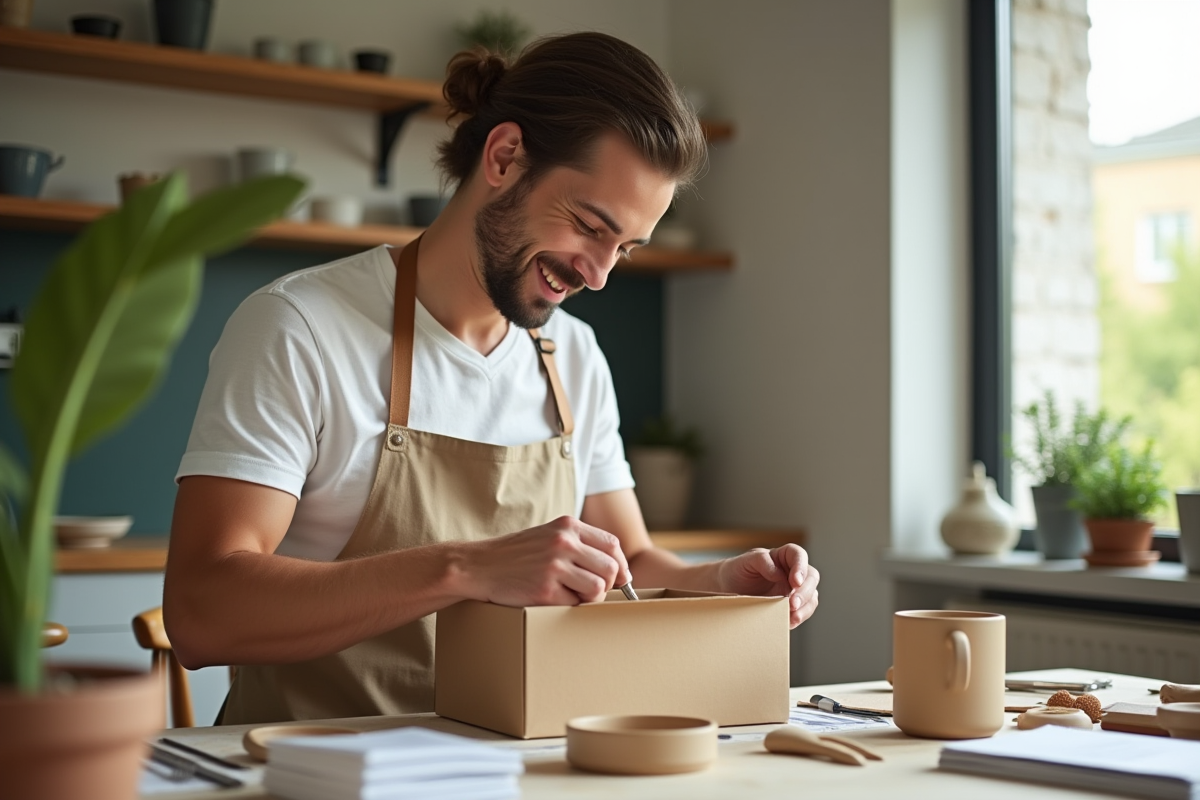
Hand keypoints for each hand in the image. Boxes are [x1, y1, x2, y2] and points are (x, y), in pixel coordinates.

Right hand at [456, 516, 631, 606]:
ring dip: (590, 598)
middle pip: (611, 568)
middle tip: (593, 591)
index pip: (612, 544)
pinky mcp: (545, 590)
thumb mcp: (548, 535)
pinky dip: (568, 606)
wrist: (478, 565)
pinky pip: (575, 604)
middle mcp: (564, 542)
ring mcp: (554, 566)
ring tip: (572, 595)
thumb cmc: (516, 554)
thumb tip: (617, 568)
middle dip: (609, 584)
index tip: (620, 578)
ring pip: (598, 588)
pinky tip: (551, 598)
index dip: (620, 564)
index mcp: (567, 526)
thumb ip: (578, 544)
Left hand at [715, 545, 818, 628]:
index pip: (798, 555)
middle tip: (792, 604)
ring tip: (793, 617)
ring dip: (805, 607)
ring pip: (811, 595)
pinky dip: (800, 616)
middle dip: (804, 592)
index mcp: (782, 556)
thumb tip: (778, 573)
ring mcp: (794, 588)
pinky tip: (790, 622)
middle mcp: (792, 571)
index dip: (801, 567)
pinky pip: (804, 610)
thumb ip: (761, 560)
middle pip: (810, 577)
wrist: (728, 590)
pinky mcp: (792, 604)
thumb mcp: (744, 562)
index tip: (795, 582)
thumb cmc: (737, 571)